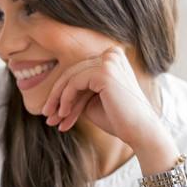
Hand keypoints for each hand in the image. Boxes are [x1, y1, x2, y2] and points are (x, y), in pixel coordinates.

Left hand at [40, 46, 164, 150]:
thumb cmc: (117, 119)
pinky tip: (63, 113)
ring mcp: (109, 60)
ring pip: (70, 78)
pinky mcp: (105, 71)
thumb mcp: (91, 101)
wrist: (139, 132)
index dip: (63, 93)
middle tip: (47, 116)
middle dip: (57, 97)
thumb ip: (76, 92)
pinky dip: (65, 99)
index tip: (52, 113)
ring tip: (52, 119)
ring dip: (59, 100)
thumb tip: (50, 96)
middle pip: (73, 73)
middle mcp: (112, 54)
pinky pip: (74, 83)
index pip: (79, 72)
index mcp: (111, 58)